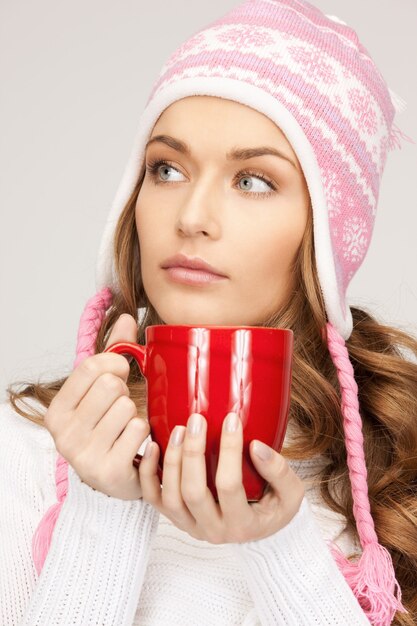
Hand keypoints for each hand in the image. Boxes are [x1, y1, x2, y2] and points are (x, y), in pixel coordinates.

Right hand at [44, 313, 149, 499]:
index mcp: (57, 411)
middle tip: (123, 408)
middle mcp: (64, 434)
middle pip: (111, 385)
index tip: (121, 373)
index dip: (116, 363)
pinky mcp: (108, 471)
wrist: (119, 480)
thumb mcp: (104, 390)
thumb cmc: (111, 429)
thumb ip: (115, 352)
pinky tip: (139, 446)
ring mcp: (84, 455)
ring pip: (127, 407)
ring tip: (128, 429)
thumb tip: (125, 317)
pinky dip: (147, 434)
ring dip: (136, 415)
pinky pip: (139, 430)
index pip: (91, 366)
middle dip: (126, 392)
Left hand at [138, 412, 304, 542]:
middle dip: (193, 453)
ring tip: (179, 429)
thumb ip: (279, 471)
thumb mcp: (290, 493)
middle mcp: (213, 530)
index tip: (232, 420)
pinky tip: (153, 446)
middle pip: (193, 492)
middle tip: (197, 420)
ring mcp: (190, 526)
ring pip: (170, 497)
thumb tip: (256, 446)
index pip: (230, 486)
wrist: (257, 532)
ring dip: (172, 460)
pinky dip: (148, 473)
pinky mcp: (175, 518)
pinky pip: (153, 499)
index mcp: (242, 524)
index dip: (229, 451)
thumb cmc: (274, 507)